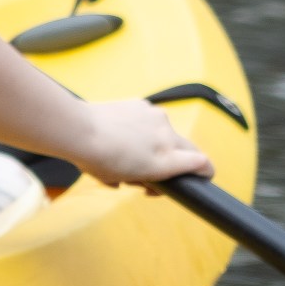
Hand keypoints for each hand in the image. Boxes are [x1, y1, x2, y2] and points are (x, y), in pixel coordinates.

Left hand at [70, 99, 212, 189]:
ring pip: (165, 132)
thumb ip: (140, 181)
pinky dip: (140, 125)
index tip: (202, 174)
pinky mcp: (143, 104)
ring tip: (127, 147)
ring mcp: (157, 117)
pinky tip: (120, 129)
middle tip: (156, 167)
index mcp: (166, 160)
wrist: (79, 130)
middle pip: (187, 148)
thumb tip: (143, 181)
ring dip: (154, 140)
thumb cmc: (97, 159)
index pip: (203, 163)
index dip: (205, 171)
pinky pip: (148, 118)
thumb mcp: (120, 180)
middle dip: (177, 158)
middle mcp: (167, 137)